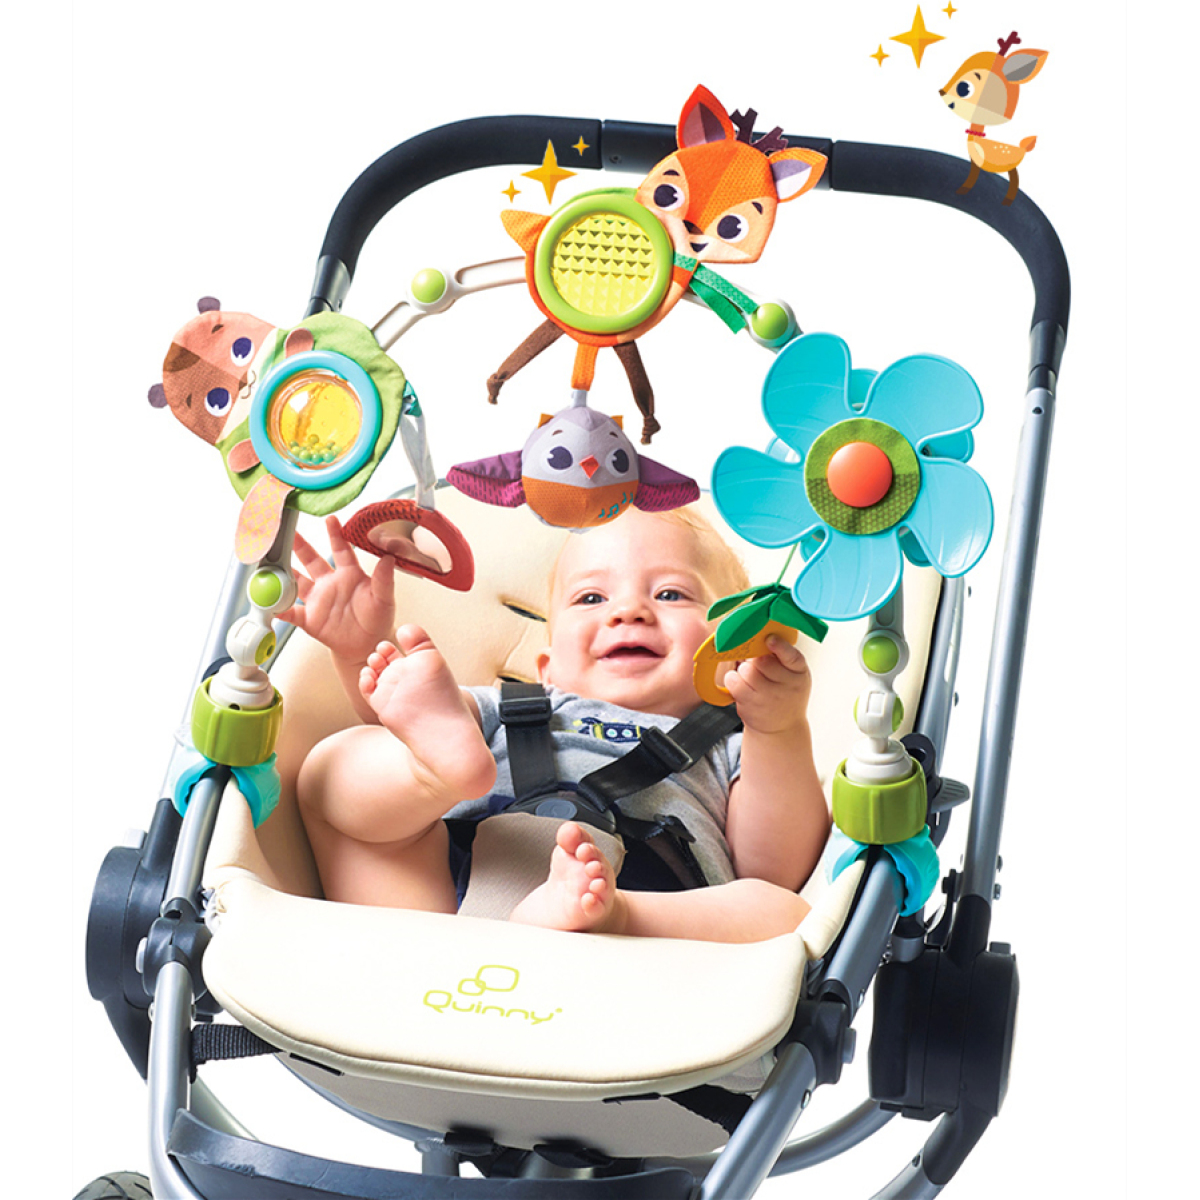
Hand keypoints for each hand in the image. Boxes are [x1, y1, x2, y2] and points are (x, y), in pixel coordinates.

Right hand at [280, 514, 395, 665]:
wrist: (367, 645)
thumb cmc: (377, 619)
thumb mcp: (384, 598)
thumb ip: (384, 579)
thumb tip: (389, 557)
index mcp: (349, 574)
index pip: (341, 549)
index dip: (335, 534)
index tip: (330, 518)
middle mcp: (330, 582)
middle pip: (311, 559)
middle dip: (299, 545)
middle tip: (287, 530)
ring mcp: (318, 599)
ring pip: (296, 581)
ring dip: (283, 572)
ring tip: (269, 561)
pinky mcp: (309, 618)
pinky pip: (291, 612)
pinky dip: (280, 609)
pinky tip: (270, 604)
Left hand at [723, 636, 812, 735]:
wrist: (782, 727)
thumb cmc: (786, 693)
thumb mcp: (793, 674)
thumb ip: (782, 656)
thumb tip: (761, 636)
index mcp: (798, 672)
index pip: (791, 656)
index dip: (779, 646)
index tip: (770, 639)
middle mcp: (786, 686)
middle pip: (761, 660)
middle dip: (755, 658)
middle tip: (757, 665)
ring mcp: (768, 698)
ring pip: (746, 670)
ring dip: (744, 670)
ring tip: (751, 678)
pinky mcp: (750, 705)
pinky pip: (733, 682)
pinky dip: (733, 679)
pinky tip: (741, 684)